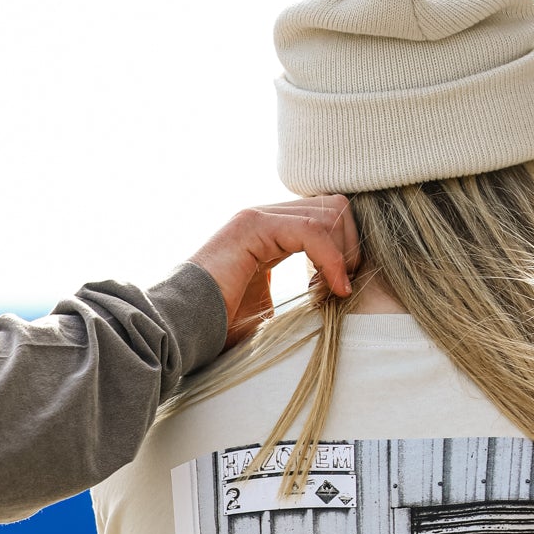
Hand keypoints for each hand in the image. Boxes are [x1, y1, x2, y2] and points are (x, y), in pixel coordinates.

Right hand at [190, 197, 357, 347]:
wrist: (183, 325)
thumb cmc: (220, 324)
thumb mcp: (271, 305)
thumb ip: (300, 291)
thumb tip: (337, 296)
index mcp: (270, 232)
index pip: (327, 218)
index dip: (345, 250)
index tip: (340, 288)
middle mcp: (265, 217)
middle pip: (334, 207)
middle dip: (351, 246)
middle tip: (342, 285)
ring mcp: (258, 216)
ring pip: (328, 212)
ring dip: (344, 252)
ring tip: (335, 287)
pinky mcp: (253, 226)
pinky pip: (311, 230)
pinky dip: (331, 258)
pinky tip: (332, 287)